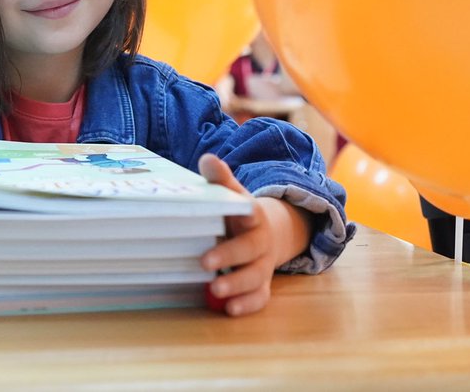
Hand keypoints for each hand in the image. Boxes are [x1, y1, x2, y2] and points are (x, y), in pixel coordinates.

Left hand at [198, 154, 309, 315]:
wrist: (264, 233)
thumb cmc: (237, 213)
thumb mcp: (231, 193)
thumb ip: (220, 179)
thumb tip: (207, 159)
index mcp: (252, 215)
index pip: (250, 212)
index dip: (240, 214)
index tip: (224, 218)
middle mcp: (260, 241)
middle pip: (250, 249)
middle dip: (229, 255)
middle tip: (205, 262)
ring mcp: (262, 264)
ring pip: (256, 277)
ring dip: (237, 285)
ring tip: (216, 291)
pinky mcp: (261, 285)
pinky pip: (260, 297)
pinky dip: (247, 304)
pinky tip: (229, 310)